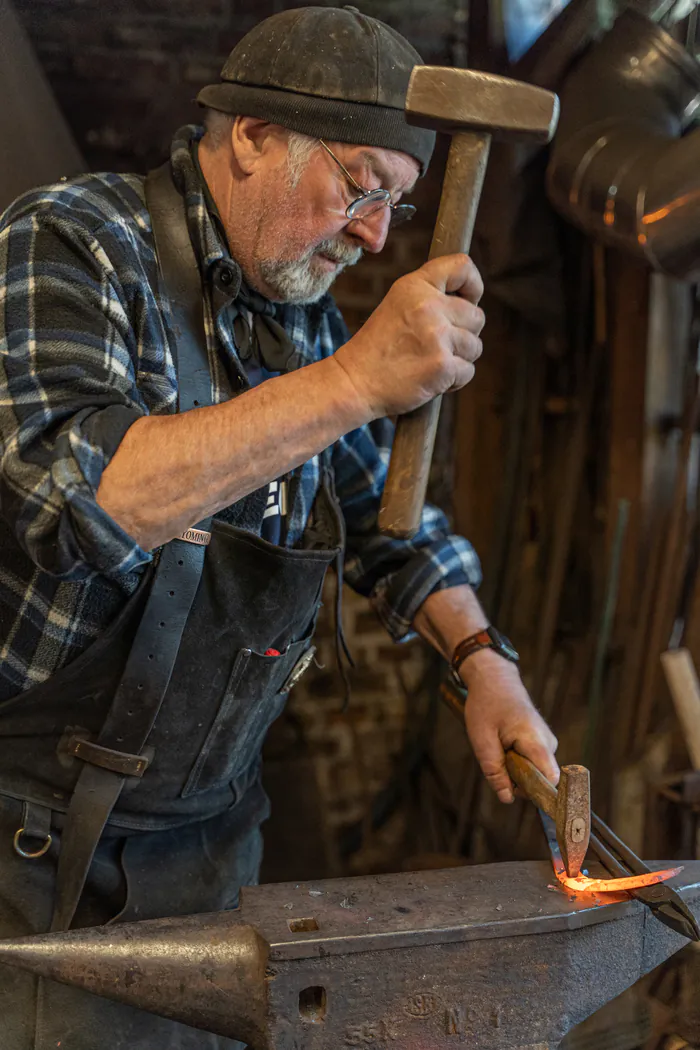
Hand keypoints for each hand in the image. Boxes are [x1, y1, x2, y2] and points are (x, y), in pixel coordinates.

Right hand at [333, 253, 484, 418]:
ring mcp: (437, 336)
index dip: (473, 285)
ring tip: (429, 362)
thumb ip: (430, 298)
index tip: (468, 301)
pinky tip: (430, 379)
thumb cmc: (376, 349)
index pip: (462, 266)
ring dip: (459, 358)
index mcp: (415, 286)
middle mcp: (428, 306)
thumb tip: (470, 303)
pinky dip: (453, 381)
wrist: (354, 383)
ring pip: (474, 346)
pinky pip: (468, 371)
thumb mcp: (397, 306)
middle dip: (463, 334)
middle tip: (436, 345)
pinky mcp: (443, 365)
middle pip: (476, 316)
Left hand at [459, 649, 558, 803]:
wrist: (494, 678)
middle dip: (517, 780)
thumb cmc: (487, 705)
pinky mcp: (542, 742)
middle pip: (540, 780)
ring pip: (535, 772)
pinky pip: (532, 763)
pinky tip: (504, 745)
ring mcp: (547, 742)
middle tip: (496, 760)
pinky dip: (516, 761)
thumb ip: (495, 771)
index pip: (551, 781)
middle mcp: (549, 744)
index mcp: (537, 742)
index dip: (537, 794)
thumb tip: (508, 798)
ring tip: (499, 747)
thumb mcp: (482, 740)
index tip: (517, 794)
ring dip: (515, 770)